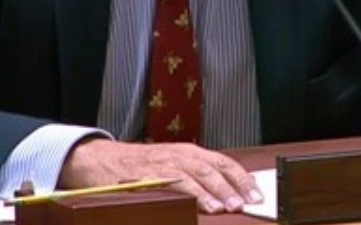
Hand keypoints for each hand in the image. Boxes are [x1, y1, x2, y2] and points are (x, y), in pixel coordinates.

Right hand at [60, 138, 260, 213]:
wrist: (101, 160)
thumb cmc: (142, 166)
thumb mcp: (173, 166)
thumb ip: (198, 178)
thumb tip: (230, 197)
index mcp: (190, 153)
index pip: (223, 163)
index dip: (242, 179)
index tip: (258, 196)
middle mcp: (178, 155)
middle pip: (210, 168)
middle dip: (230, 187)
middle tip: (245, 203)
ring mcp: (161, 164)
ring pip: (191, 175)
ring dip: (209, 192)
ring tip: (223, 207)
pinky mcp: (143, 175)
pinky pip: (166, 183)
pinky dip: (182, 193)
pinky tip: (192, 204)